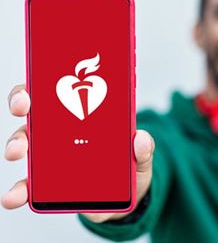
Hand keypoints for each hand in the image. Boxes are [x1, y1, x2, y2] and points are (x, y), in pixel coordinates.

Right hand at [1, 84, 154, 223]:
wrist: (125, 196)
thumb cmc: (129, 168)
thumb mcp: (140, 156)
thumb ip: (144, 149)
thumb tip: (141, 138)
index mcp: (85, 117)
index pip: (62, 91)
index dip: (47, 81)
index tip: (41, 78)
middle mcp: (62, 132)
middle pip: (36, 110)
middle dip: (23, 103)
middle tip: (24, 106)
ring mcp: (52, 156)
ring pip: (25, 142)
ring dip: (16, 143)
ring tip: (16, 151)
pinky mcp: (47, 183)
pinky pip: (27, 184)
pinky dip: (19, 188)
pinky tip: (16, 195)